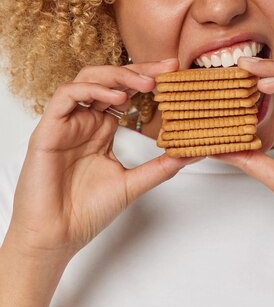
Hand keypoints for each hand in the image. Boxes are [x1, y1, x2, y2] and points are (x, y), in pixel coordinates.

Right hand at [6, 59, 199, 263]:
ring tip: (145, 84)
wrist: (56, 237)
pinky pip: (65, 96)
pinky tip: (116, 99)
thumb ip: (161, 167)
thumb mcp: (133, 184)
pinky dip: (90, 90)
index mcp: (102, 128)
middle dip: (139, 70)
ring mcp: (67, 123)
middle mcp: (85, 120)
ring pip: (87, 79)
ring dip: (117, 76)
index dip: (148, 77)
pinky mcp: (49, 130)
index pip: (125, 90)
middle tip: (167, 69)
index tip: (174, 71)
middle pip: (110, 78)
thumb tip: (192, 152)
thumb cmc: (86, 211)